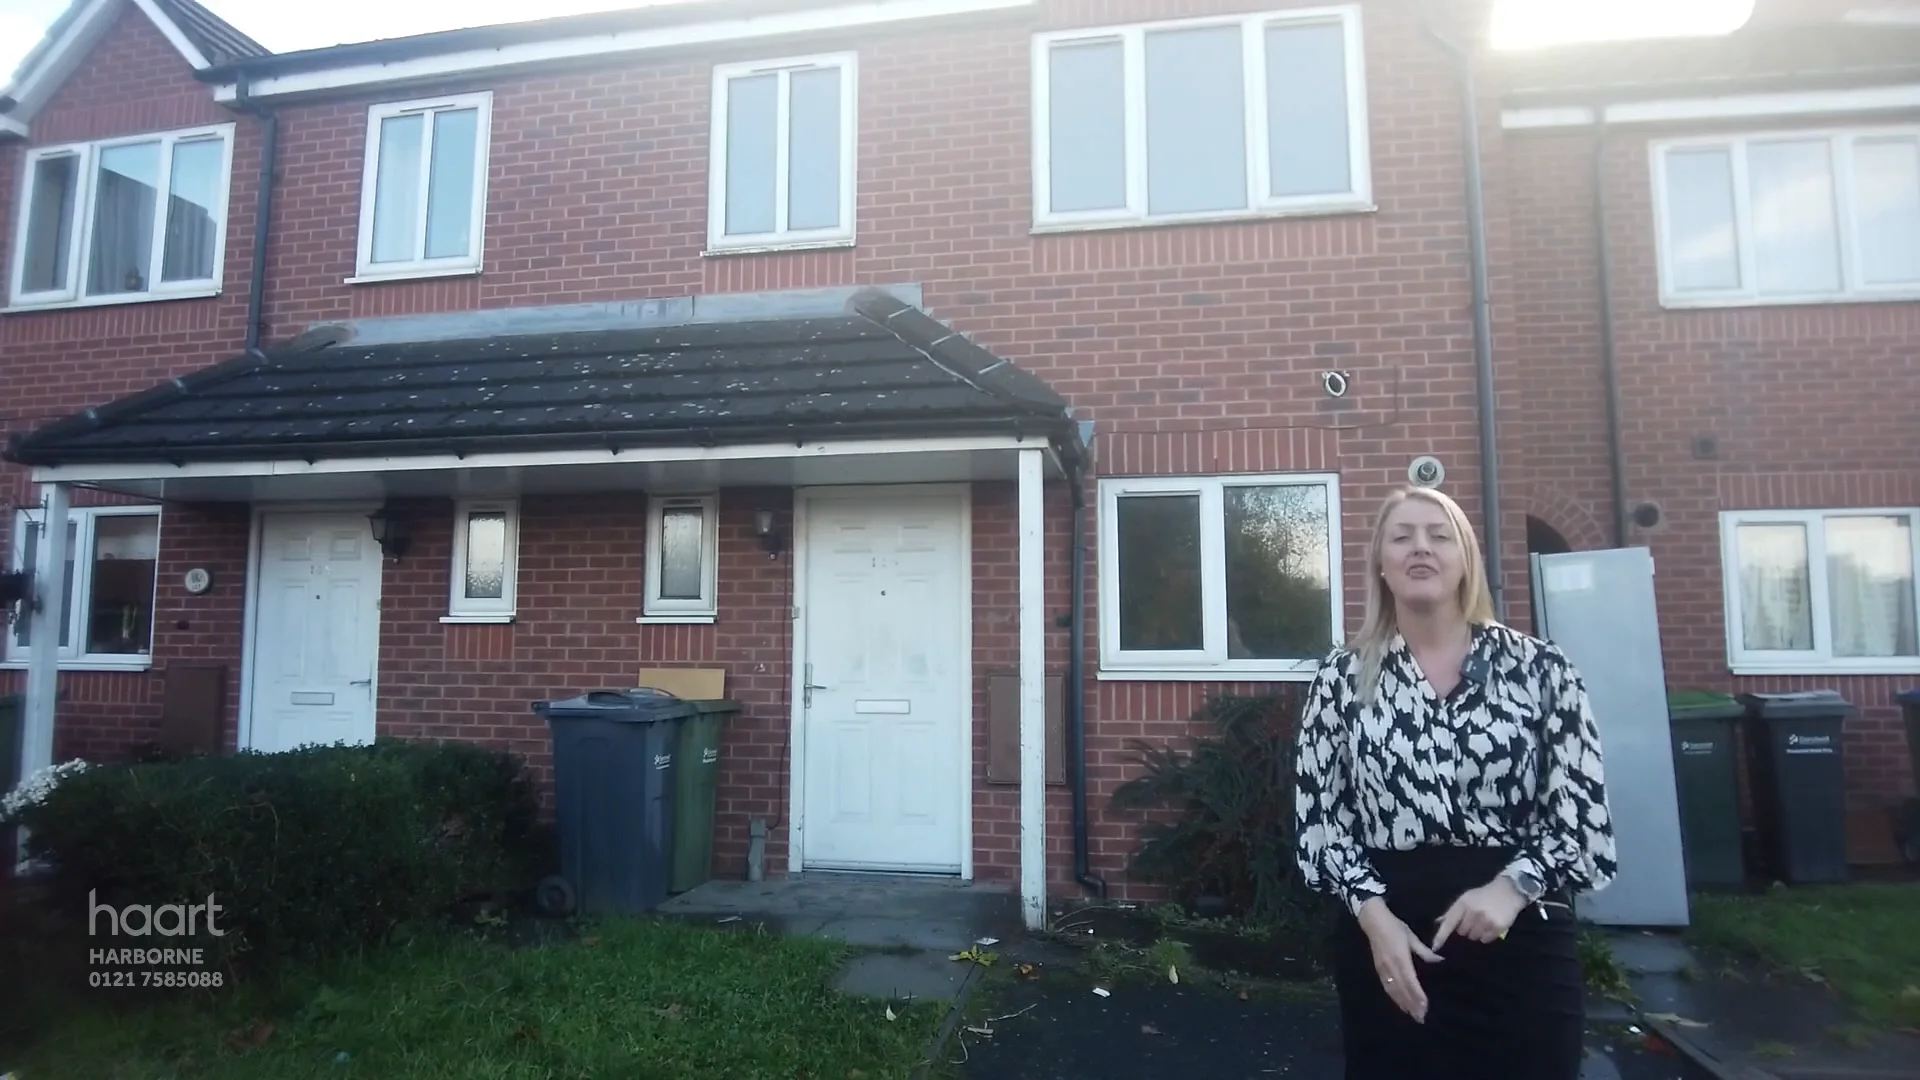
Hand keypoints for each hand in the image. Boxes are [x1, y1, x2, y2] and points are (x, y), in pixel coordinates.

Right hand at [1356, 897, 1443, 1023]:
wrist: (1373, 921)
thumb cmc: (1395, 927)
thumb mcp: (1411, 937)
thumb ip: (1424, 951)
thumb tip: (1440, 960)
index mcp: (1401, 958)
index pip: (1411, 981)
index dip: (1418, 995)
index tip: (1425, 1007)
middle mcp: (1391, 966)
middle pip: (1402, 990)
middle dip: (1412, 1005)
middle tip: (1421, 1018)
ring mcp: (1383, 969)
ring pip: (1394, 991)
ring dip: (1403, 1004)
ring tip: (1413, 1015)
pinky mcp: (1379, 970)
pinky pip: (1387, 987)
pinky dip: (1394, 998)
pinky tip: (1400, 1005)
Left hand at [1431, 876, 1528, 950]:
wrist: (1508, 891)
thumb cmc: (1484, 895)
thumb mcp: (1466, 898)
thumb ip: (1453, 911)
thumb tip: (1438, 922)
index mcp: (1463, 904)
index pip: (1449, 923)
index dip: (1441, 936)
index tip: (1435, 947)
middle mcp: (1473, 912)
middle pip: (1461, 932)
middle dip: (1465, 930)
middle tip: (1473, 922)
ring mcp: (1485, 920)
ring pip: (1474, 937)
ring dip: (1476, 934)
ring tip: (1482, 923)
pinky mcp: (1497, 927)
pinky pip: (1486, 939)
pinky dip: (1486, 936)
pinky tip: (1490, 926)